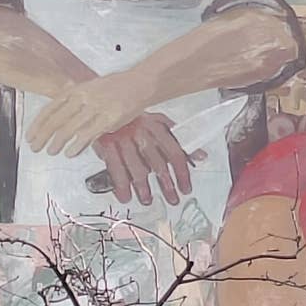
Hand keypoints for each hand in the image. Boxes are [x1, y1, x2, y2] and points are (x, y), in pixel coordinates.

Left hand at [27, 73, 148, 157]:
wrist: (140, 84)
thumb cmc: (116, 87)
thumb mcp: (91, 88)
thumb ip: (75, 101)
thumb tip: (60, 119)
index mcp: (77, 89)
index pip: (51, 107)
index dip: (38, 123)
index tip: (30, 135)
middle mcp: (83, 97)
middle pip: (57, 119)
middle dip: (43, 135)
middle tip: (35, 147)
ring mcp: (95, 108)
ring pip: (69, 128)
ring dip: (57, 142)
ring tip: (51, 151)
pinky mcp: (108, 119)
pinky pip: (87, 134)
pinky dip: (76, 145)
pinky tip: (69, 153)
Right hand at [92, 113, 207, 206]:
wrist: (104, 105)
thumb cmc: (134, 118)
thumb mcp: (158, 124)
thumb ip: (178, 140)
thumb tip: (201, 156)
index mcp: (156, 127)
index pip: (175, 152)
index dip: (182, 173)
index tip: (186, 188)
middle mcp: (142, 133)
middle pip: (157, 163)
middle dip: (167, 185)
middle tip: (172, 200)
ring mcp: (124, 140)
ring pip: (137, 168)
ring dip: (143, 188)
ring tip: (147, 200)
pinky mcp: (107, 146)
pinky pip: (115, 169)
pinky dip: (121, 185)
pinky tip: (125, 197)